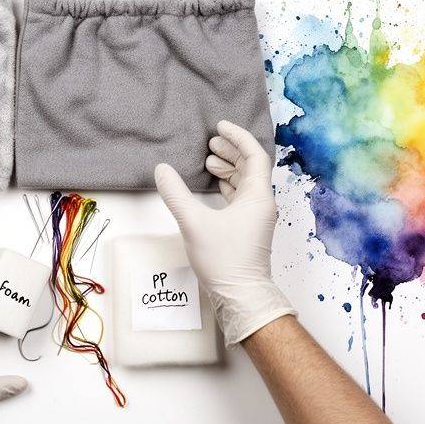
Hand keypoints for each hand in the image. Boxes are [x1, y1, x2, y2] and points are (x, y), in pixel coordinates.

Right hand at [154, 120, 295, 343]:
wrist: (241, 297)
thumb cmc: (224, 260)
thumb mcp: (194, 223)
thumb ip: (176, 194)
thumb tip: (162, 169)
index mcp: (258, 197)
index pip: (254, 155)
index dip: (238, 136)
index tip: (220, 126)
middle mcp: (262, 204)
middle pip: (252, 167)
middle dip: (231, 151)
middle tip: (211, 142)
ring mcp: (257, 218)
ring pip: (246, 183)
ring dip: (229, 168)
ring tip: (209, 161)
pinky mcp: (249, 230)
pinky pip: (242, 198)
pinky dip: (228, 186)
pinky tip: (214, 186)